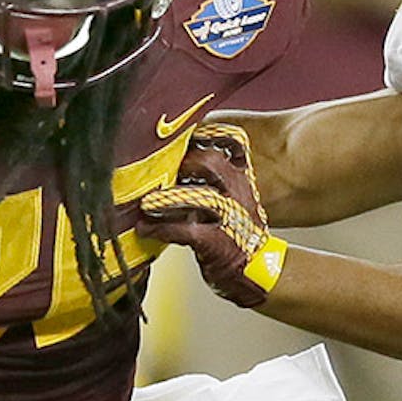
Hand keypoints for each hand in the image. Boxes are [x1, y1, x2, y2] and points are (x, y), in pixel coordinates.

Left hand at [136, 122, 286, 306]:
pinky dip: (161, 229)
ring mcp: (230, 217)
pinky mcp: (218, 244)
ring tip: (144, 203)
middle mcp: (237, 192)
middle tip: (155, 168)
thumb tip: (165, 155)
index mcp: (240, 175)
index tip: (179, 130)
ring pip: (199, 197)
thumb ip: (204, 175)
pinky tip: (144, 229)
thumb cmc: (231, 229)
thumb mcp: (226, 195)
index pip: (232, 141)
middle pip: (211, 162)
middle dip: (180, 162)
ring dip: (166, 199)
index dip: (207, 131)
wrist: (257, 270)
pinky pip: (187, 231)